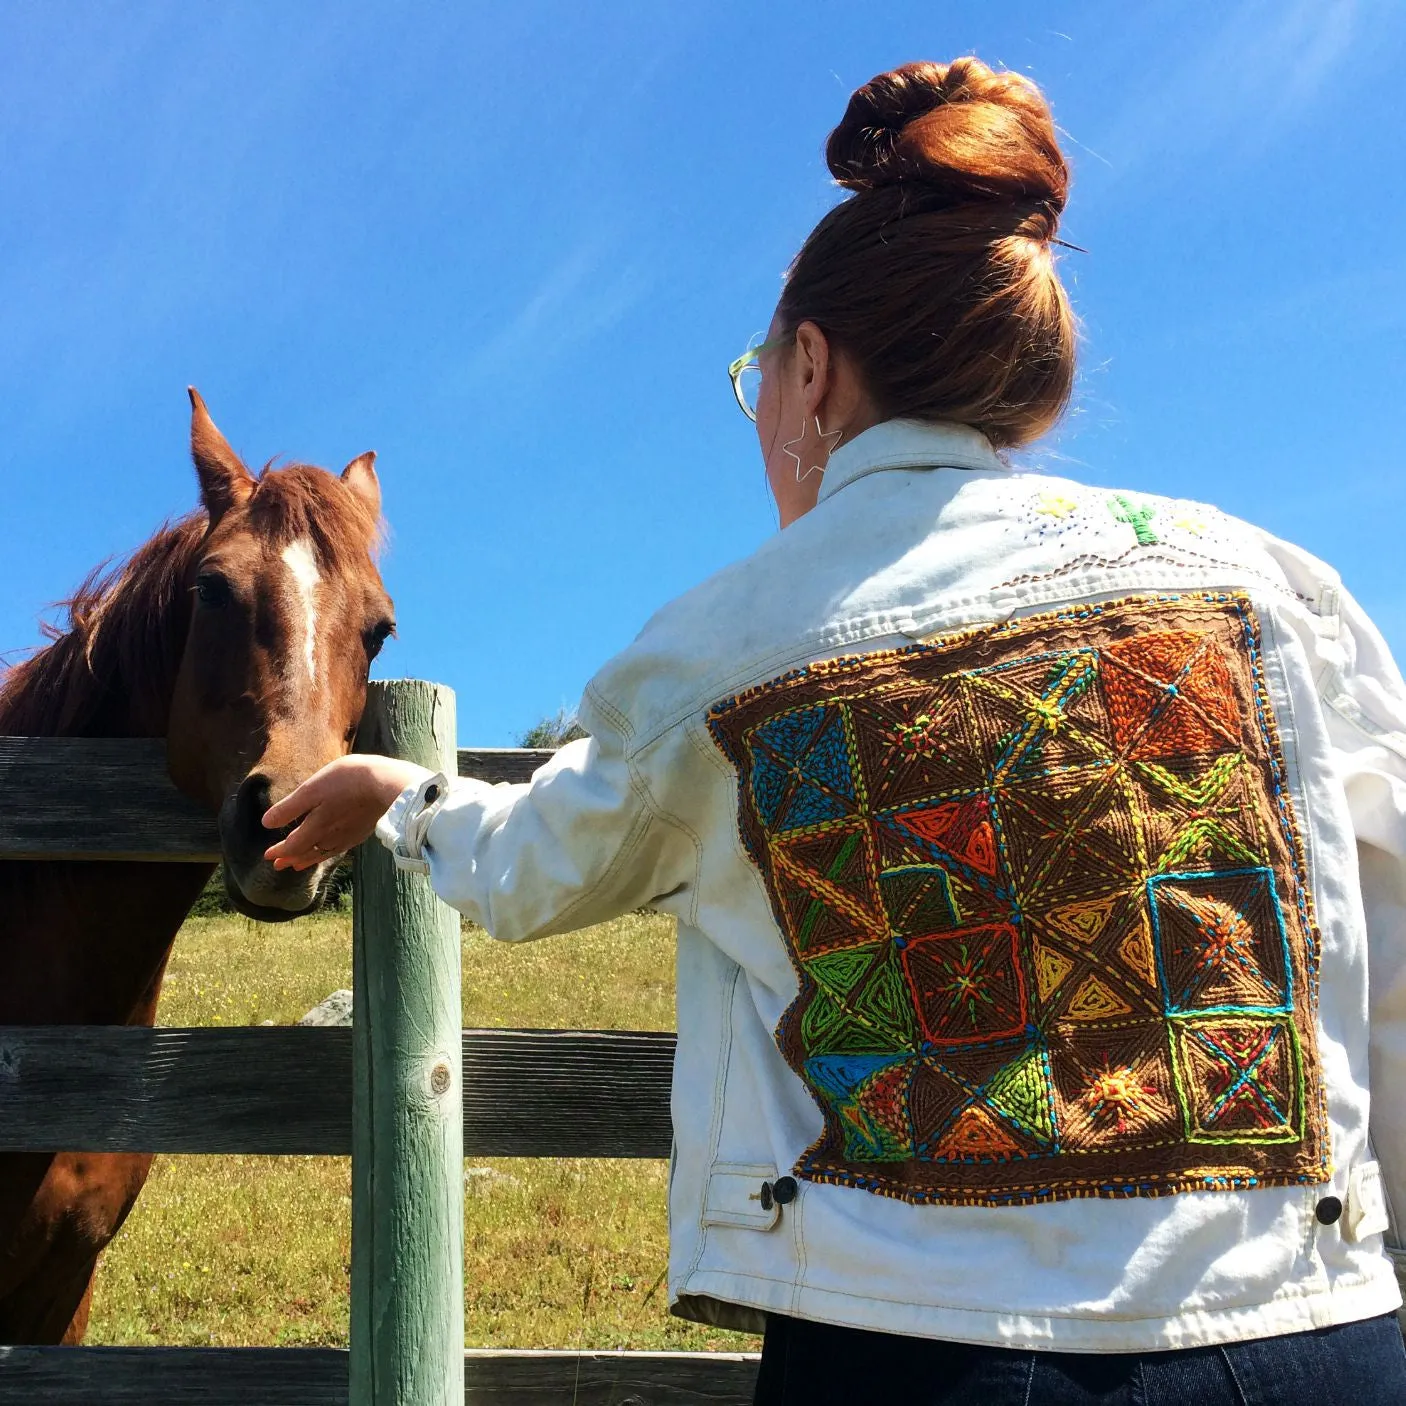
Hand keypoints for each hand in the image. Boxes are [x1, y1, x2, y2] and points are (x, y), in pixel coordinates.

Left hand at [262, 754, 430, 870]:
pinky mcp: (362, 832)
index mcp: (316, 828)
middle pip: (307, 852)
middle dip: (291, 858)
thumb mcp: (312, 790)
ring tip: (299, 864)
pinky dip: (327, 853)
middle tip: (279, 866)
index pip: (293, 845)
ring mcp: (348, 836)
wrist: (386, 784)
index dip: (279, 851)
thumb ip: (289, 808)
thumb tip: (266, 824)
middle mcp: (331, 837)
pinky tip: (329, 849)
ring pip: (323, 853)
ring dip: (309, 859)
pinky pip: (338, 848)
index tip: (268, 857)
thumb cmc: (346, 782)